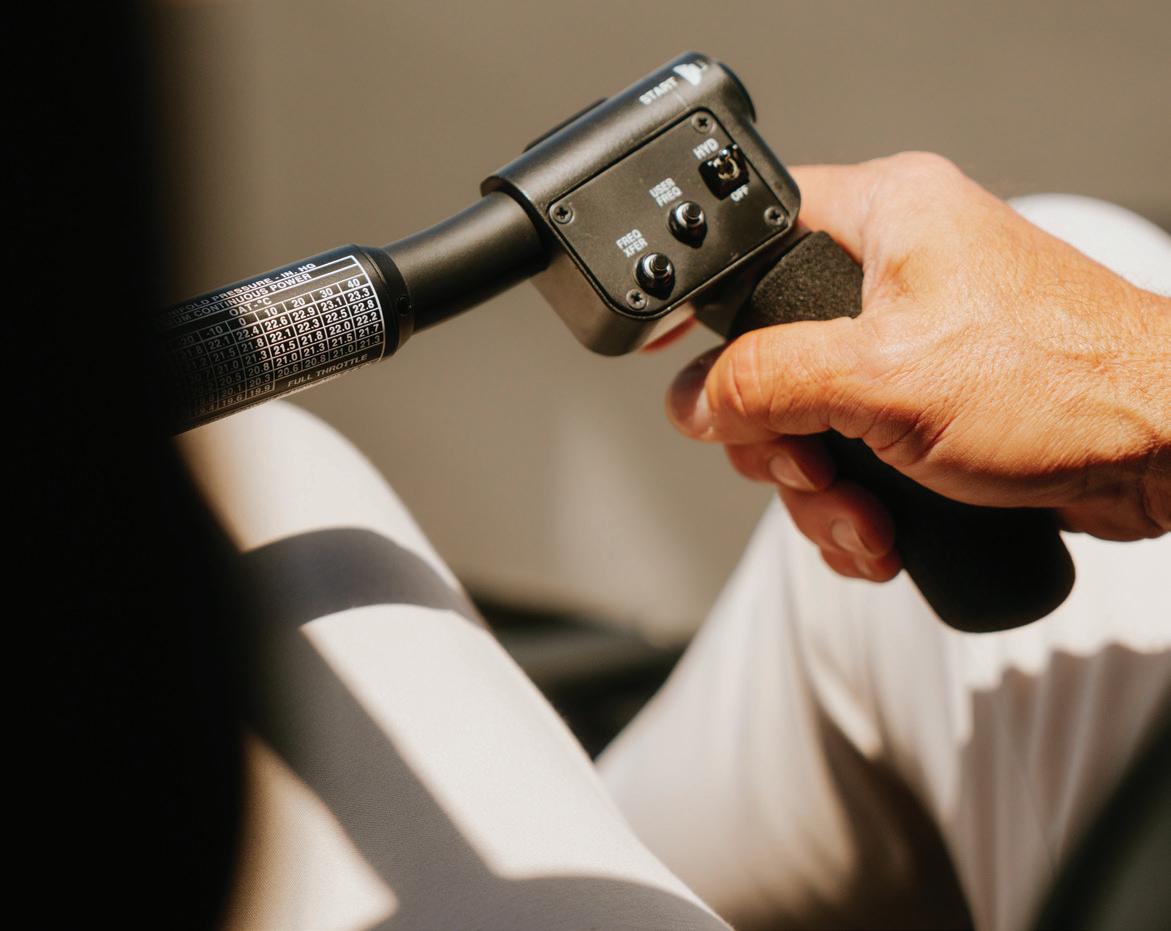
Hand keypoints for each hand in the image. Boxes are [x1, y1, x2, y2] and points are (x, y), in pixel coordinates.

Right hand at [668, 153, 1170, 581]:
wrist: (1166, 452)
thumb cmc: (1064, 387)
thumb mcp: (885, 379)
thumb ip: (768, 381)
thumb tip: (694, 399)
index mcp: (884, 218)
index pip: (751, 235)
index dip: (708, 303)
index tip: (685, 362)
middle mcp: (893, 271)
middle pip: (766, 353)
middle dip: (781, 440)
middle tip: (814, 470)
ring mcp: (909, 341)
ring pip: (806, 417)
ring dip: (821, 491)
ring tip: (867, 525)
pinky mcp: (927, 402)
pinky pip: (850, 449)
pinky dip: (854, 502)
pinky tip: (881, 533)